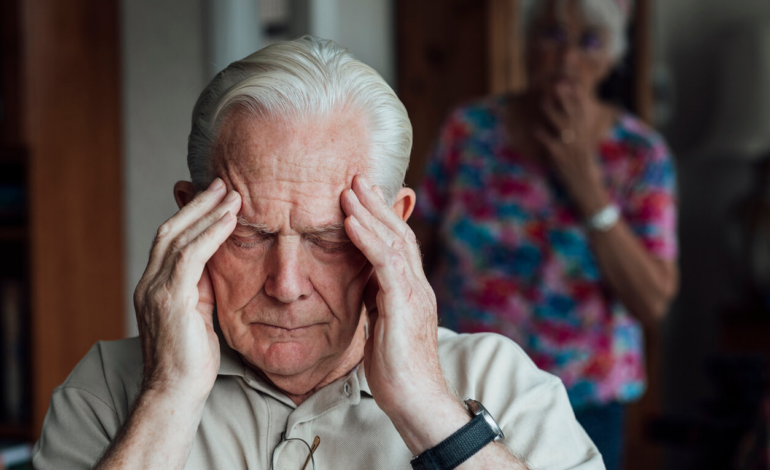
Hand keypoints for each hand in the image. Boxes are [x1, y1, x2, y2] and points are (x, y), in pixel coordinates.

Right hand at [133, 178, 240, 402]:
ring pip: (178, 237)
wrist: (175, 393)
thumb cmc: (191, 360)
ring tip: (231, 194)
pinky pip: (190, 256)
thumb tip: (217, 263)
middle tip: (223, 183)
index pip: (169, 240)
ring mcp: (155, 290)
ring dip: (207, 212)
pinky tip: (229, 219)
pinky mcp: (169, 299)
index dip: (190, 214)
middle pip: (170, 230)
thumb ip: (202, 287)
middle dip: (197, 204)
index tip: (212, 196)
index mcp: (155, 286)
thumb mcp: (198, 314)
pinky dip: (210, 233)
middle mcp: (149, 283)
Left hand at [341, 175, 467, 453]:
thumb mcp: (383, 328)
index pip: (399, 246)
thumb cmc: (398, 372)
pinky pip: (385, 265)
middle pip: (399, 234)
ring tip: (349, 190)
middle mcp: (418, 287)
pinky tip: (351, 222)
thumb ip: (379, 301)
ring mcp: (414, 295)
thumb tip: (366, 284)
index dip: (382, 218)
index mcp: (412, 292)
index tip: (362, 196)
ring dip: (369, 213)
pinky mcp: (404, 307)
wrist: (417, 403)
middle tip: (356, 177)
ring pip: (394, 242)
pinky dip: (368, 239)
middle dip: (377, 204)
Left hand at [534, 84, 608, 215]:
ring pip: (561, 125)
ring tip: (543, 101)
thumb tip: (575, 120)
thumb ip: (580, 132)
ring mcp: (570, 147)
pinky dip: (542, 135)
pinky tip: (535, 128)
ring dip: (552, 112)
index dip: (577, 97)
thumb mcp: (585, 147)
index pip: (583, 112)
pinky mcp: (560, 158)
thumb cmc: (585, 168)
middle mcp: (579, 138)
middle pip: (573, 114)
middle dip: (565, 98)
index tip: (572, 83)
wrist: (587, 188)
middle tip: (558, 84)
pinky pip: (550, 143)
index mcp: (585, 134)